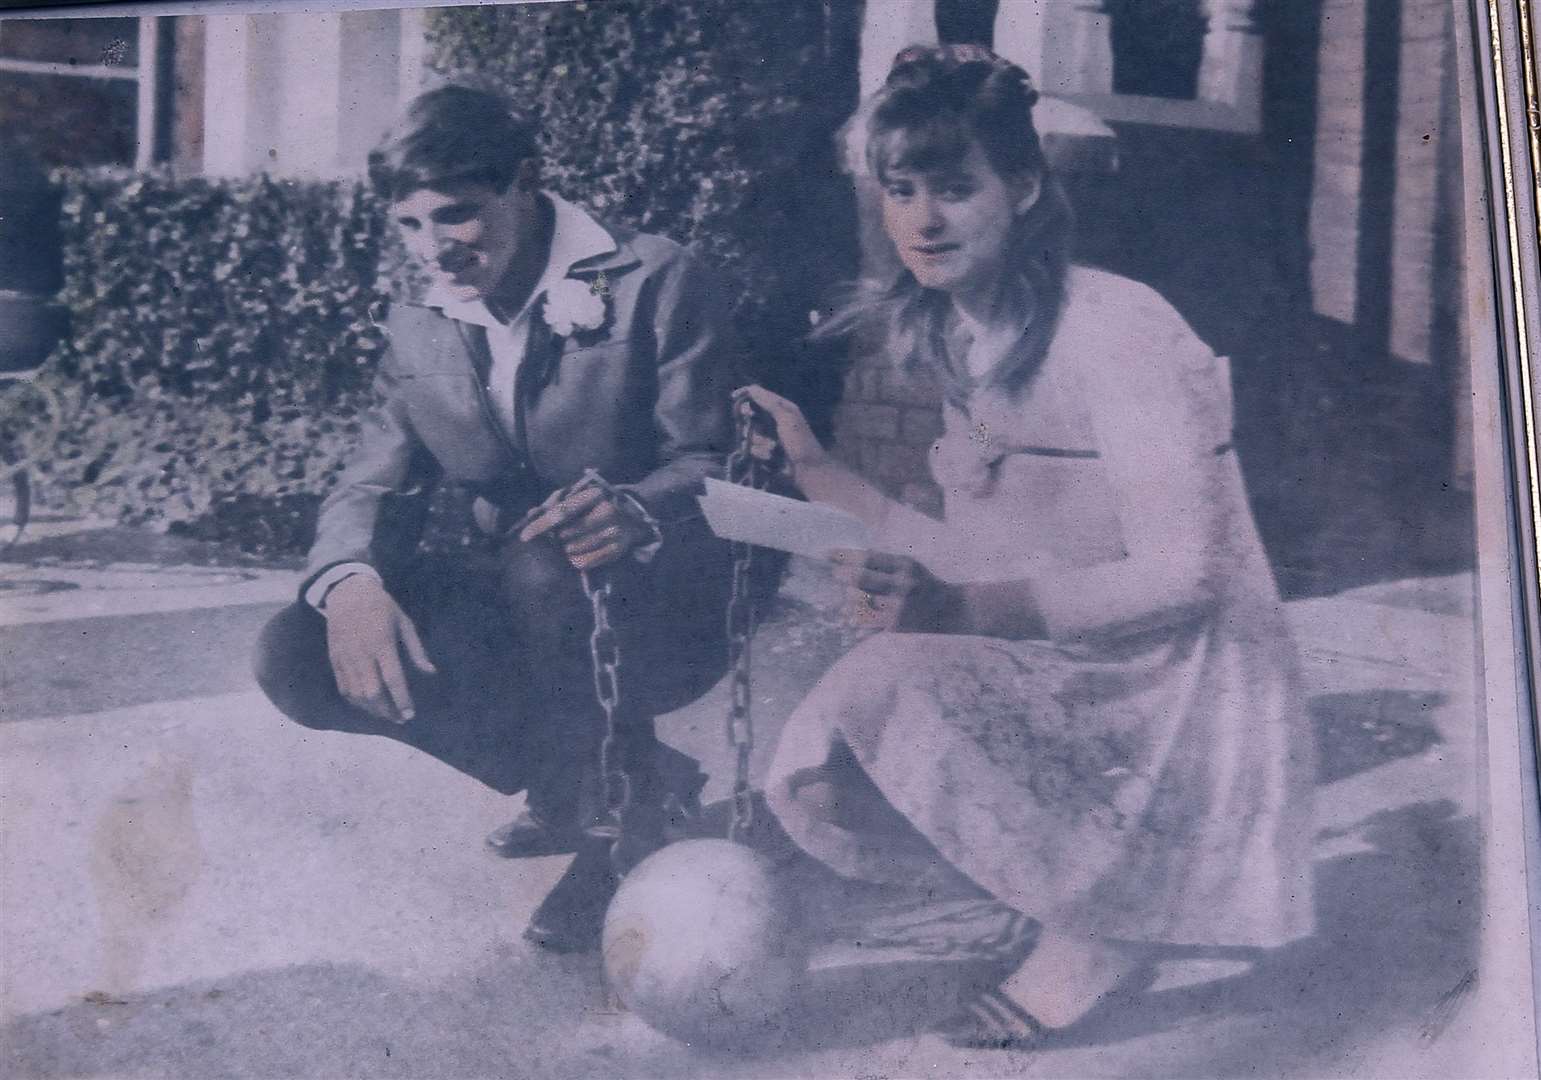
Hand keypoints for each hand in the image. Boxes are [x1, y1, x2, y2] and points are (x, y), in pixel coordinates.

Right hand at [323, 574, 436, 722]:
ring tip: (386, 714)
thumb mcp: (405, 623)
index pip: (393, 679)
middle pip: (372, 692)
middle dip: (387, 711)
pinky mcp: (335, 660)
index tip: (410, 714)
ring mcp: (345, 658)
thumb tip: (430, 672)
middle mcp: (362, 654)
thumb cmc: (382, 607)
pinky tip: (368, 705)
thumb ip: (417, 650)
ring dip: (372, 710)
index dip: (402, 700)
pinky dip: (356, 702)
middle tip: (400, 719)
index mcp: (382, 643)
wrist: (347, 593)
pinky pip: (344, 688)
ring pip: (357, 694)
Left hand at [518, 482, 652, 570]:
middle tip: (557, 537)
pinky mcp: (618, 551)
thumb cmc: (596, 504)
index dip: (541, 525)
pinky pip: (584, 563)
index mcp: (595, 494)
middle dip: (555, 539)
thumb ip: (553, 504)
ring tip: (570, 543)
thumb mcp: (577, 496)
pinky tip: (579, 553)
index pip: (562, 512)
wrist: (633, 514)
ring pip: (573, 551)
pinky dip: (575, 560)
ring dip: (565, 550)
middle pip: (566, 535)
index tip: (524, 536)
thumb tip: (531, 513)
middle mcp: (607, 513)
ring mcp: (614, 533)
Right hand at [734, 385, 828, 474]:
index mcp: (780, 408)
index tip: (734, 397)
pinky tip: (771, 458)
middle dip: (749, 420)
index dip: (745, 394)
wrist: (806, 469)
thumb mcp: (787, 418)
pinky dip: (760, 453)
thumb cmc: (800, 441)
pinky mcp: (762, 452)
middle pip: (748, 414)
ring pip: (747, 433)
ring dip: (759, 441)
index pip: (758, 395)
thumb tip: (752, 389)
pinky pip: (750, 449)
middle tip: (751, 420)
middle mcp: (771, 420)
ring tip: (773, 447)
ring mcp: (765, 437)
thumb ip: (769, 402)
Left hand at [830, 548, 953, 631]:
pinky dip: (855, 621)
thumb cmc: (923, 582)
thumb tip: (848, 558)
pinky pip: (866, 624)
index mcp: (904, 566)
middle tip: (836, 575)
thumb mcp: (909, 564)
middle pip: (860, 578)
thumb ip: (883, 561)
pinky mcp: (895, 626)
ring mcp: (898, 607)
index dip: (843, 556)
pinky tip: (850, 619)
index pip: (867, 558)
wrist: (949, 610)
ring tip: (846, 600)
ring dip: (847, 601)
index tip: (826, 554)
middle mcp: (901, 585)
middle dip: (842, 575)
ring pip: (858, 602)